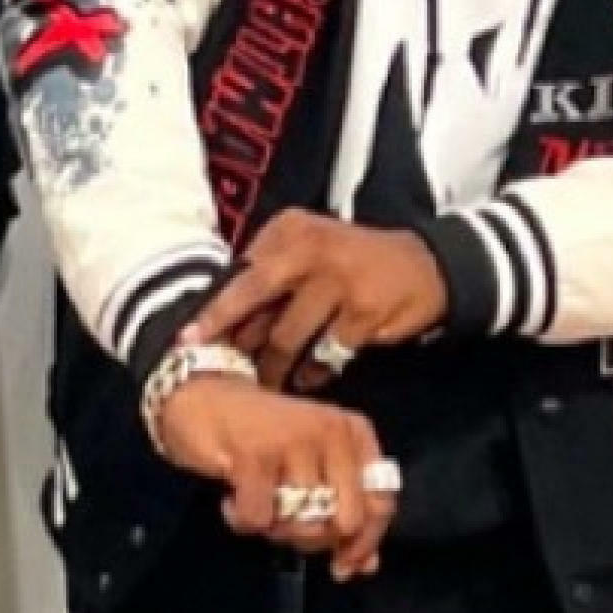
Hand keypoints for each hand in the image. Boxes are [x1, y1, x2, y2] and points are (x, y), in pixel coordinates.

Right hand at [154, 378, 398, 578]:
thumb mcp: (311, 467)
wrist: (200, 397)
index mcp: (353, 432)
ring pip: (303, 525)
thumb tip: (366, 565)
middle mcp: (331, 431)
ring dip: (274, 530)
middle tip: (285, 527)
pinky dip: (242, 521)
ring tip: (257, 506)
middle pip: (346, 520)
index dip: (364, 543)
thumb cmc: (260, 436)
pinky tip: (232, 500)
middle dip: (315, 539)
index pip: (381, 502)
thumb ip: (342, 511)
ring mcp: (294, 441)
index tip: (342, 566)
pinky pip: (259, 520)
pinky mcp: (255, 456)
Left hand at [183, 213, 448, 390]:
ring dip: (272, 367)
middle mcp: (311, 247)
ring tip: (265, 383)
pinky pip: (323, 355)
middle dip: (227, 336)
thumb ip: (270, 277)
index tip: (187, 339)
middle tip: (210, 368)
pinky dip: (312, 373)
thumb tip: (222, 322)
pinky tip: (308, 379)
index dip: (214, 311)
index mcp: (290, 230)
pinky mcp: (362, 312)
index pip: (241, 272)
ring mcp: (338, 279)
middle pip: (253, 295)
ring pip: (286, 336)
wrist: (425, 266)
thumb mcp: (310, 252)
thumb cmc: (353, 265)